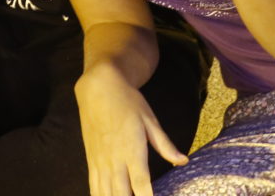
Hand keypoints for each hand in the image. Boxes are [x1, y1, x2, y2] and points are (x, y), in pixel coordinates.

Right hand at [76, 69, 187, 195]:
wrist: (99, 89)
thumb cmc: (128, 103)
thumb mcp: (150, 121)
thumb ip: (165, 145)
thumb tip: (183, 161)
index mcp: (132, 151)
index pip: (141, 184)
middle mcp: (115, 160)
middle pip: (121, 194)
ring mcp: (100, 162)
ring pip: (105, 193)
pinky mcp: (91, 161)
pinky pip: (94, 187)